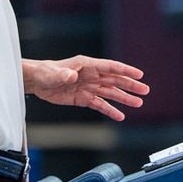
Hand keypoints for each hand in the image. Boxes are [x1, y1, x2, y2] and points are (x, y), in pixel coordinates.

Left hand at [24, 56, 148, 120]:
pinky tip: (120, 116)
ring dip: (124, 98)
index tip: (139, 75)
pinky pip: (100, 105)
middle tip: (145, 91)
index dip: (125, 71)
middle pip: (115, 80)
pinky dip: (110, 110)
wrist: (37, 82)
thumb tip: (72, 75)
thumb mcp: (53, 73)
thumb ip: (63, 74)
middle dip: (130, 85)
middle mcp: (92, 76)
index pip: (110, 67)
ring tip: (138, 103)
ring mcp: (89, 87)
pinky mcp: (84, 98)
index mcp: (87, 65)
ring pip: (111, 93)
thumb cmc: (45, 72)